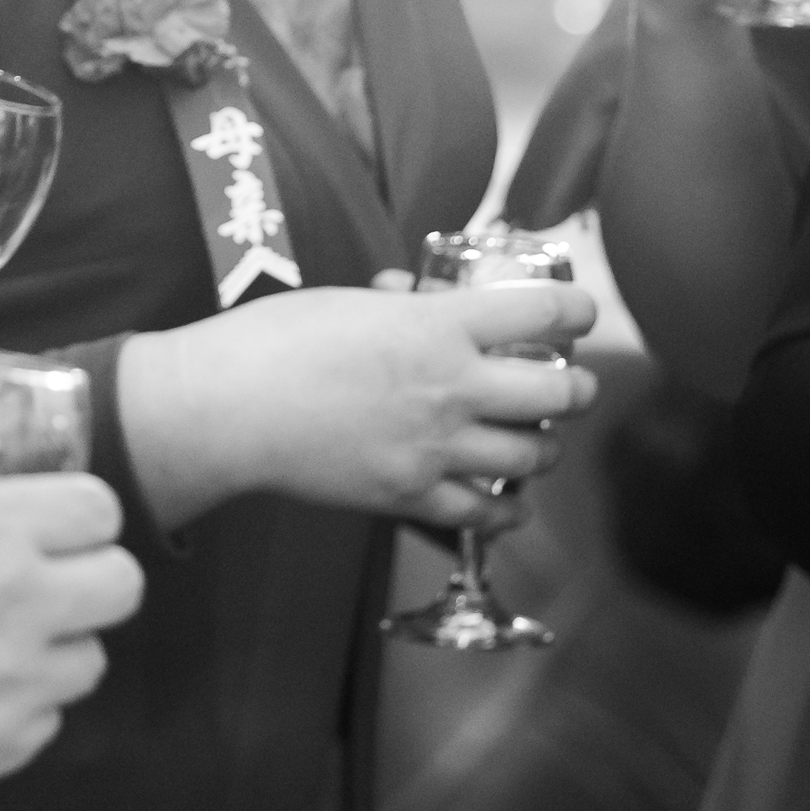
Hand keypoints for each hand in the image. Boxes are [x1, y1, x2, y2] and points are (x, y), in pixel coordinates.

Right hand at [0, 427, 141, 810]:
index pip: (100, 509)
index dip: (76, 509)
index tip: (42, 518)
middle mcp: (27, 606)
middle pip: (124, 586)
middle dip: (92, 576)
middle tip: (40, 578)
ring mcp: (16, 687)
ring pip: (91, 664)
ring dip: (58, 648)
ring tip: (2, 642)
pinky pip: (43, 727)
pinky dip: (19, 712)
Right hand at [120, 281, 601, 533]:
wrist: (227, 408)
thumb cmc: (276, 341)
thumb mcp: (350, 300)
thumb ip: (401, 304)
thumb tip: (418, 297)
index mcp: (440, 326)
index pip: (546, 315)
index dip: (579, 314)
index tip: (582, 317)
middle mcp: (453, 387)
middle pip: (560, 394)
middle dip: (578, 390)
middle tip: (572, 386)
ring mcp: (434, 447)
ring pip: (533, 456)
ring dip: (546, 447)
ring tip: (538, 440)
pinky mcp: (408, 496)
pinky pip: (483, 513)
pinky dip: (507, 509)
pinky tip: (509, 502)